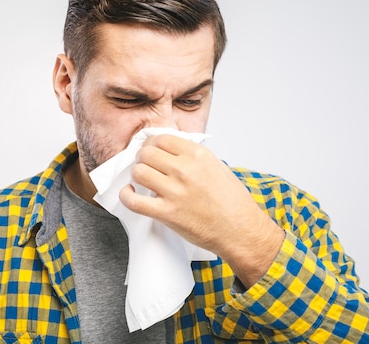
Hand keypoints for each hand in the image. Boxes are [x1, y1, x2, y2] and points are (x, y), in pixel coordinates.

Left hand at [118, 134, 284, 287]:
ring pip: (138, 172)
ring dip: (136, 176)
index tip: (151, 151)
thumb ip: (192, 156)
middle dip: (142, 158)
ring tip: (142, 182)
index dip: (151, 144)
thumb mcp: (216, 166)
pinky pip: (134, 200)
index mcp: (198, 155)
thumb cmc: (232, 202)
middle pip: (146, 153)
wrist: (241, 231)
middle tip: (146, 166)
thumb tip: (170, 150)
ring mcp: (175, 191)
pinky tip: (130, 193)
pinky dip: (127, 196)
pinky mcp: (167, 213)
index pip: (161, 139)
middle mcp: (185, 170)